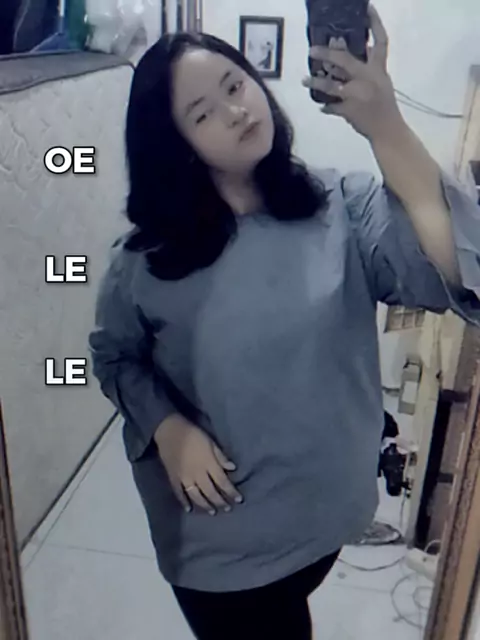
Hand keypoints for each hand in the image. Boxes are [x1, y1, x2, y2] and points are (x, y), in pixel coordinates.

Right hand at [153, 414, 242, 514]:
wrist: (170, 431)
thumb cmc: (193, 434)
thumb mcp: (211, 442)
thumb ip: (221, 456)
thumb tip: (233, 468)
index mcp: (208, 464)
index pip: (223, 481)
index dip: (231, 492)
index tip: (239, 500)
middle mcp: (198, 474)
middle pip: (211, 492)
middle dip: (220, 501)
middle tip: (228, 509)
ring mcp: (184, 478)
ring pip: (197, 496)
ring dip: (205, 505)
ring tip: (213, 512)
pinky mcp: (173, 479)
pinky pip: (179, 493)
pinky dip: (184, 502)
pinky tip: (189, 509)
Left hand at [301, 5, 403, 139]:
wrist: (388, 130)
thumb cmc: (384, 105)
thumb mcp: (381, 81)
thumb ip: (369, 67)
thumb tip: (356, 50)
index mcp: (378, 69)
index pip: (380, 41)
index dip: (374, 23)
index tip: (367, 8)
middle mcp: (368, 78)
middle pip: (344, 60)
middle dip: (326, 54)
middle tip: (312, 50)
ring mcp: (357, 95)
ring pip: (331, 85)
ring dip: (316, 81)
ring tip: (305, 80)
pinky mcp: (349, 110)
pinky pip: (331, 106)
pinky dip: (326, 106)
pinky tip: (321, 105)